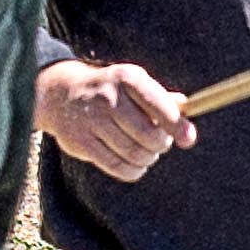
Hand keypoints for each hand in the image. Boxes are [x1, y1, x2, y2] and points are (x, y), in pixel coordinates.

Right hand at [37, 56, 194, 181]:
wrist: (61, 95)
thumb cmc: (111, 90)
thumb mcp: (135, 83)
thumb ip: (162, 98)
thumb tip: (187, 109)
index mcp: (126, 78)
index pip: (158, 104)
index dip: (177, 125)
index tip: (188, 138)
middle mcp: (108, 98)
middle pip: (148, 135)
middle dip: (161, 144)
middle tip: (160, 143)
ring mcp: (92, 121)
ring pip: (134, 154)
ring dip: (148, 158)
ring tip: (148, 153)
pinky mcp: (81, 142)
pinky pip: (117, 166)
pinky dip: (133, 171)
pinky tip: (137, 165)